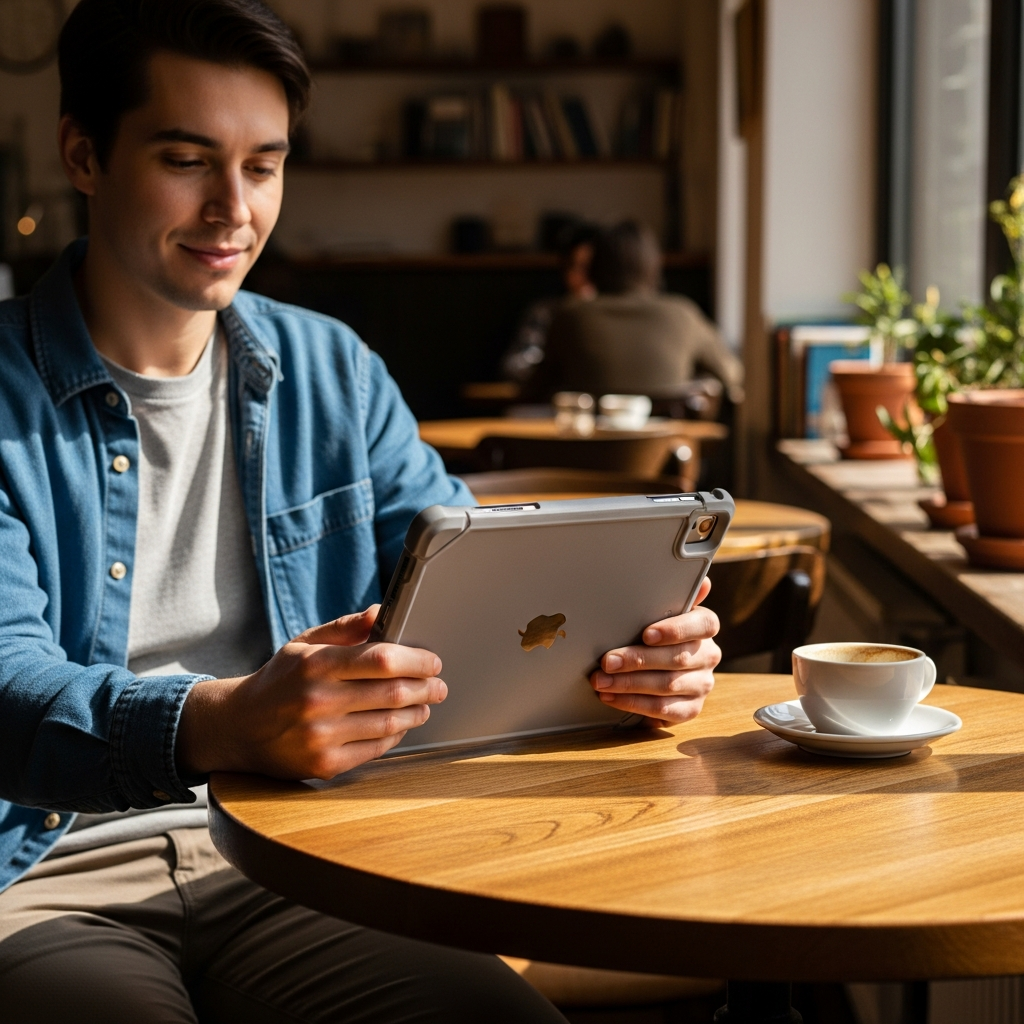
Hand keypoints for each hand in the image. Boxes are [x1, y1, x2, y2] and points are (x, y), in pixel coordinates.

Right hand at [176, 606, 446, 779]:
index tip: (432, 661)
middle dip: (426, 688)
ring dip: (416, 713)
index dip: (416, 660)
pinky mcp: (324, 764)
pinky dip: (395, 736)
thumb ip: (345, 628)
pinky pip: (375, 749)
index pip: (382, 659)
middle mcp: (318, 701)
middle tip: (439, 685)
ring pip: (389, 724)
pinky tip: (401, 725)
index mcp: (316, 665)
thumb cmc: (280, 680)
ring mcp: (320, 737)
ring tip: (425, 704)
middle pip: (393, 693)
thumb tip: (381, 613)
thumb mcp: (305, 644)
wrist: (239, 728)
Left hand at [590, 577, 719, 725]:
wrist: (659, 670)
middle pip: (677, 658)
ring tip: (601, 681)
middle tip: (607, 661)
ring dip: (629, 684)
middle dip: (637, 660)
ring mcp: (702, 684)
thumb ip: (671, 598)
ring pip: (667, 685)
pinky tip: (612, 697)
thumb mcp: (659, 614)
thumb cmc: (655, 636)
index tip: (647, 633)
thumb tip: (703, 583)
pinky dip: (633, 704)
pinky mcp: (691, 708)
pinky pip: (663, 710)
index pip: (703, 625)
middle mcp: (708, 655)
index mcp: (704, 627)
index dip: (675, 630)